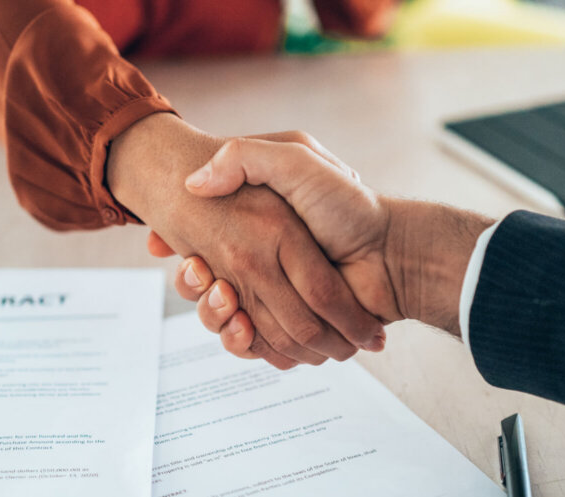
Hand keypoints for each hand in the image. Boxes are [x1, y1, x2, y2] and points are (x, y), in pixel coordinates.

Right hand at [167, 133, 493, 357]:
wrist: (393, 254)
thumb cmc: (349, 204)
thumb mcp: (296, 158)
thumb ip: (246, 157)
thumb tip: (194, 182)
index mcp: (255, 234)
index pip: (200, 252)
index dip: (183, 252)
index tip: (171, 246)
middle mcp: (260, 269)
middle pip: (204, 289)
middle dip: (193, 286)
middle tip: (201, 272)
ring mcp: (275, 303)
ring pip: (222, 322)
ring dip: (213, 316)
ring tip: (225, 299)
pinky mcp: (291, 333)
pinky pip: (254, 347)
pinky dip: (245, 344)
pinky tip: (243, 328)